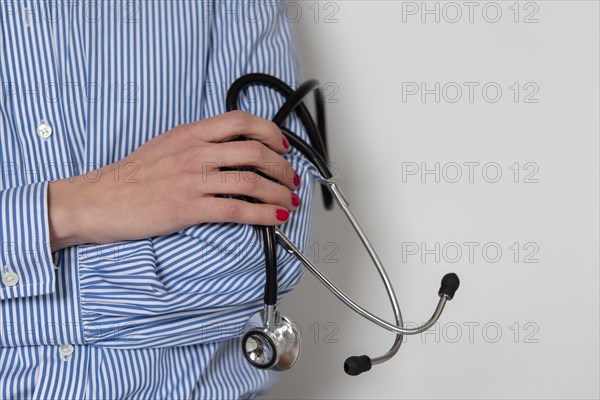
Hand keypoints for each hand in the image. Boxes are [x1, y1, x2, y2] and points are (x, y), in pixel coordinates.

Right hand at [48, 111, 300, 250]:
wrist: (98, 200)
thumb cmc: (131, 176)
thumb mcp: (166, 146)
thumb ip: (198, 143)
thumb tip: (232, 150)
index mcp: (190, 133)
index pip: (240, 121)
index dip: (269, 131)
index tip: (282, 146)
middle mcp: (194, 152)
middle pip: (253, 151)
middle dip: (282, 167)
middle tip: (291, 180)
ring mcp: (191, 180)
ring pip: (250, 181)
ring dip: (278, 193)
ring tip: (289, 201)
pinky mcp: (187, 207)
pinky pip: (235, 209)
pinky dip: (261, 214)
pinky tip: (273, 218)